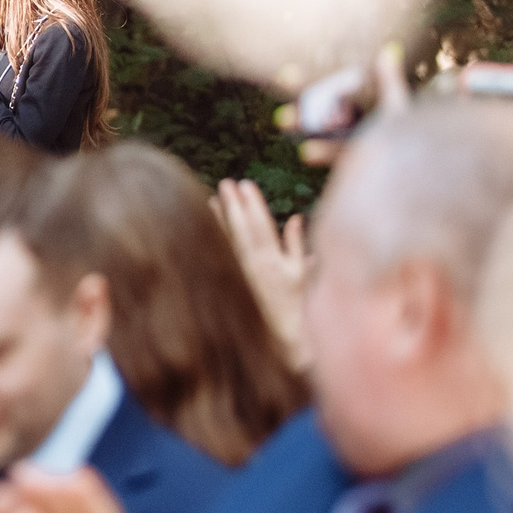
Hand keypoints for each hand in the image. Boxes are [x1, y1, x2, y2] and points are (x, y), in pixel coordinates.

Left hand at [212, 178, 309, 368]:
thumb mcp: (301, 273)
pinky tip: (210, 217)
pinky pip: (223, 249)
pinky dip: (216, 232)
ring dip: (222, 215)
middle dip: (234, 204)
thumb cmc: (295, 301)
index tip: (247, 184)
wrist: (279, 331)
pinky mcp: (232, 277)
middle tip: (227, 182)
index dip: (254, 204)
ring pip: (229, 238)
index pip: (262, 226)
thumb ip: (296, 244)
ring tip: (216, 194)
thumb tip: (296, 218)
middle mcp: (255, 265)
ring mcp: (241, 271)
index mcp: (275, 262)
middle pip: (242, 228)